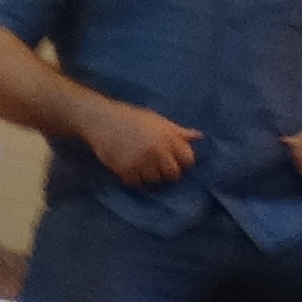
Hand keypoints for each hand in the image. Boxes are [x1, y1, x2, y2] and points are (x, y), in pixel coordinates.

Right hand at [85, 97, 204, 188]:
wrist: (102, 120)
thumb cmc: (131, 118)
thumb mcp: (158, 120)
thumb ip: (177, 131)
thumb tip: (199, 137)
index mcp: (168, 137)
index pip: (188, 159)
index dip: (183, 162)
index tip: (175, 161)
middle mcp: (157, 150)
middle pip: (173, 174)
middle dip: (168, 172)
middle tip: (159, 167)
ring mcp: (141, 161)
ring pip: (155, 181)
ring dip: (151, 177)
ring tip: (143, 169)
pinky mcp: (126, 170)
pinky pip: (136, 183)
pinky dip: (135, 179)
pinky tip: (131, 171)